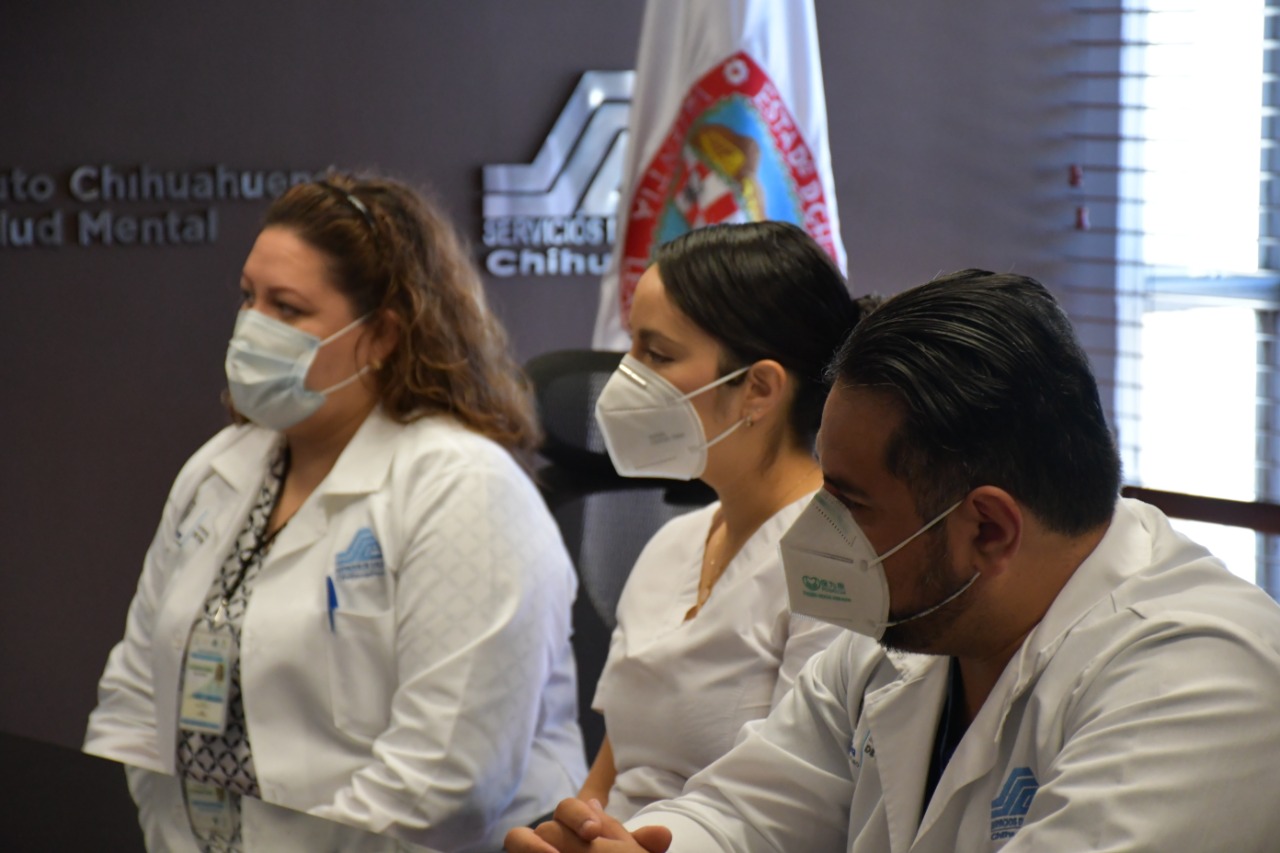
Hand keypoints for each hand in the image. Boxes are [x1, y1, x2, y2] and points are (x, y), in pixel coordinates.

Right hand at [504, 798, 672, 852]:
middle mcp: (554, 839)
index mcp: (578, 828)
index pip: (569, 807)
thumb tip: (663, 836)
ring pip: (517, 838)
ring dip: (529, 845)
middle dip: (559, 834)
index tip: (594, 832)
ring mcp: (538, 850)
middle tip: (573, 849)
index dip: (579, 815)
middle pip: (547, 825)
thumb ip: (642, 847)